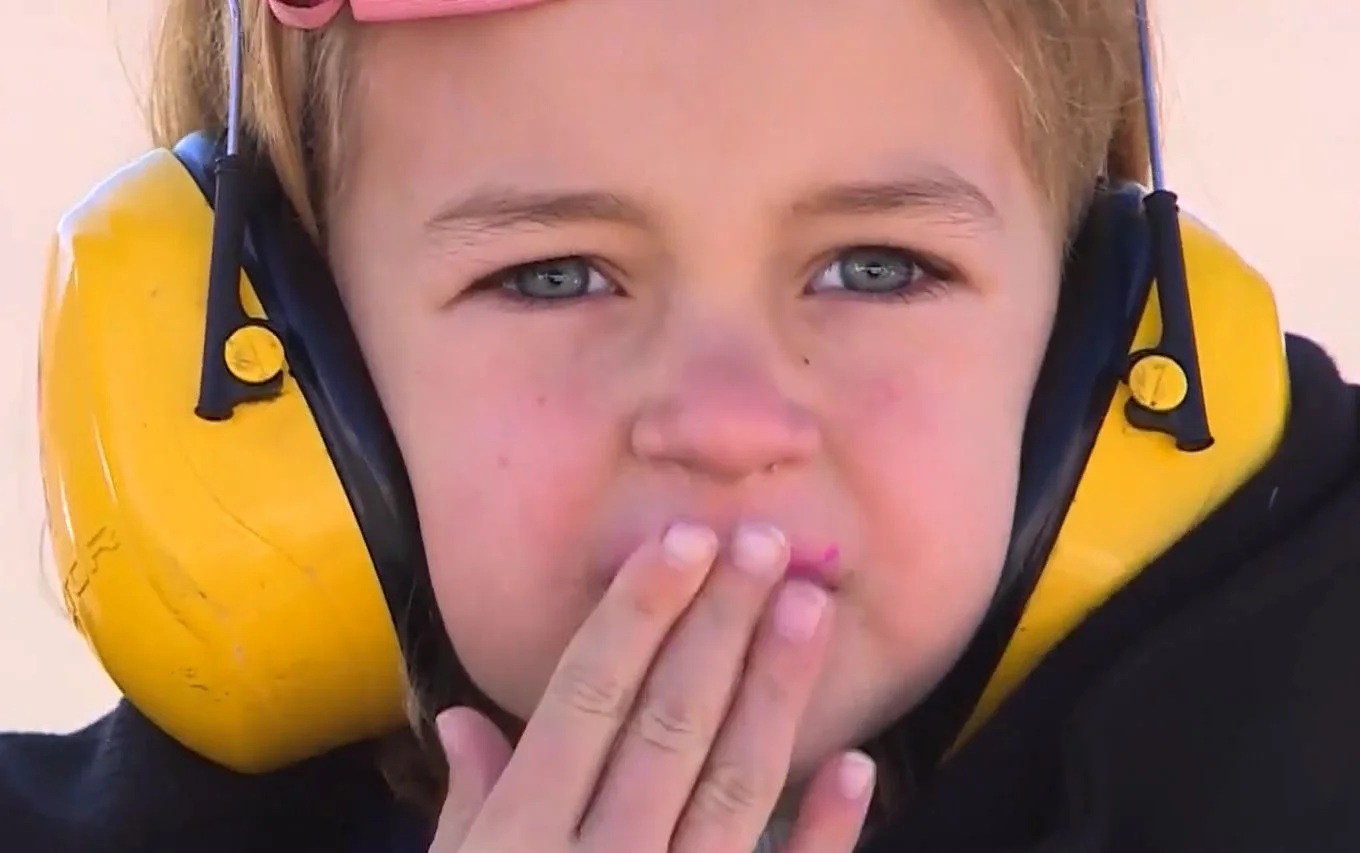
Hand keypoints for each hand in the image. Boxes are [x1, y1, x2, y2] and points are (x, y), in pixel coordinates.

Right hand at [428, 522, 874, 852]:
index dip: (635, 616)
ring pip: (732, 790)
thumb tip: (465, 716)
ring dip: (774, 697)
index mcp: (514, 844)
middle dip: (717, 628)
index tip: (682, 540)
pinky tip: (856, 767)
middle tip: (767, 543)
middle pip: (666, 727)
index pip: (584, 702)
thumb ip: (464, 813)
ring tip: (810, 610)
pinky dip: (823, 835)